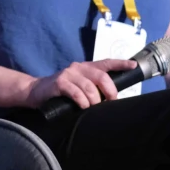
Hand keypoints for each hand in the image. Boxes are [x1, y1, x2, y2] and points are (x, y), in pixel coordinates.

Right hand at [23, 59, 137, 109]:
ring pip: (89, 87)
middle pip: (101, 76)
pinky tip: (81, 106)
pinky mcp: (59, 83)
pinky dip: (82, 101)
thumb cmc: (62, 91)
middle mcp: (78, 67)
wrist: (36, 91)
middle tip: (110, 101)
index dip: (120, 64)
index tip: (133, 66)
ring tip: (91, 106)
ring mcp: (68, 74)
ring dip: (94, 100)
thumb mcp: (79, 85)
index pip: (105, 63)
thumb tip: (112, 97)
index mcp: (85, 67)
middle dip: (109, 90)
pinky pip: (76, 92)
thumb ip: (93, 86)